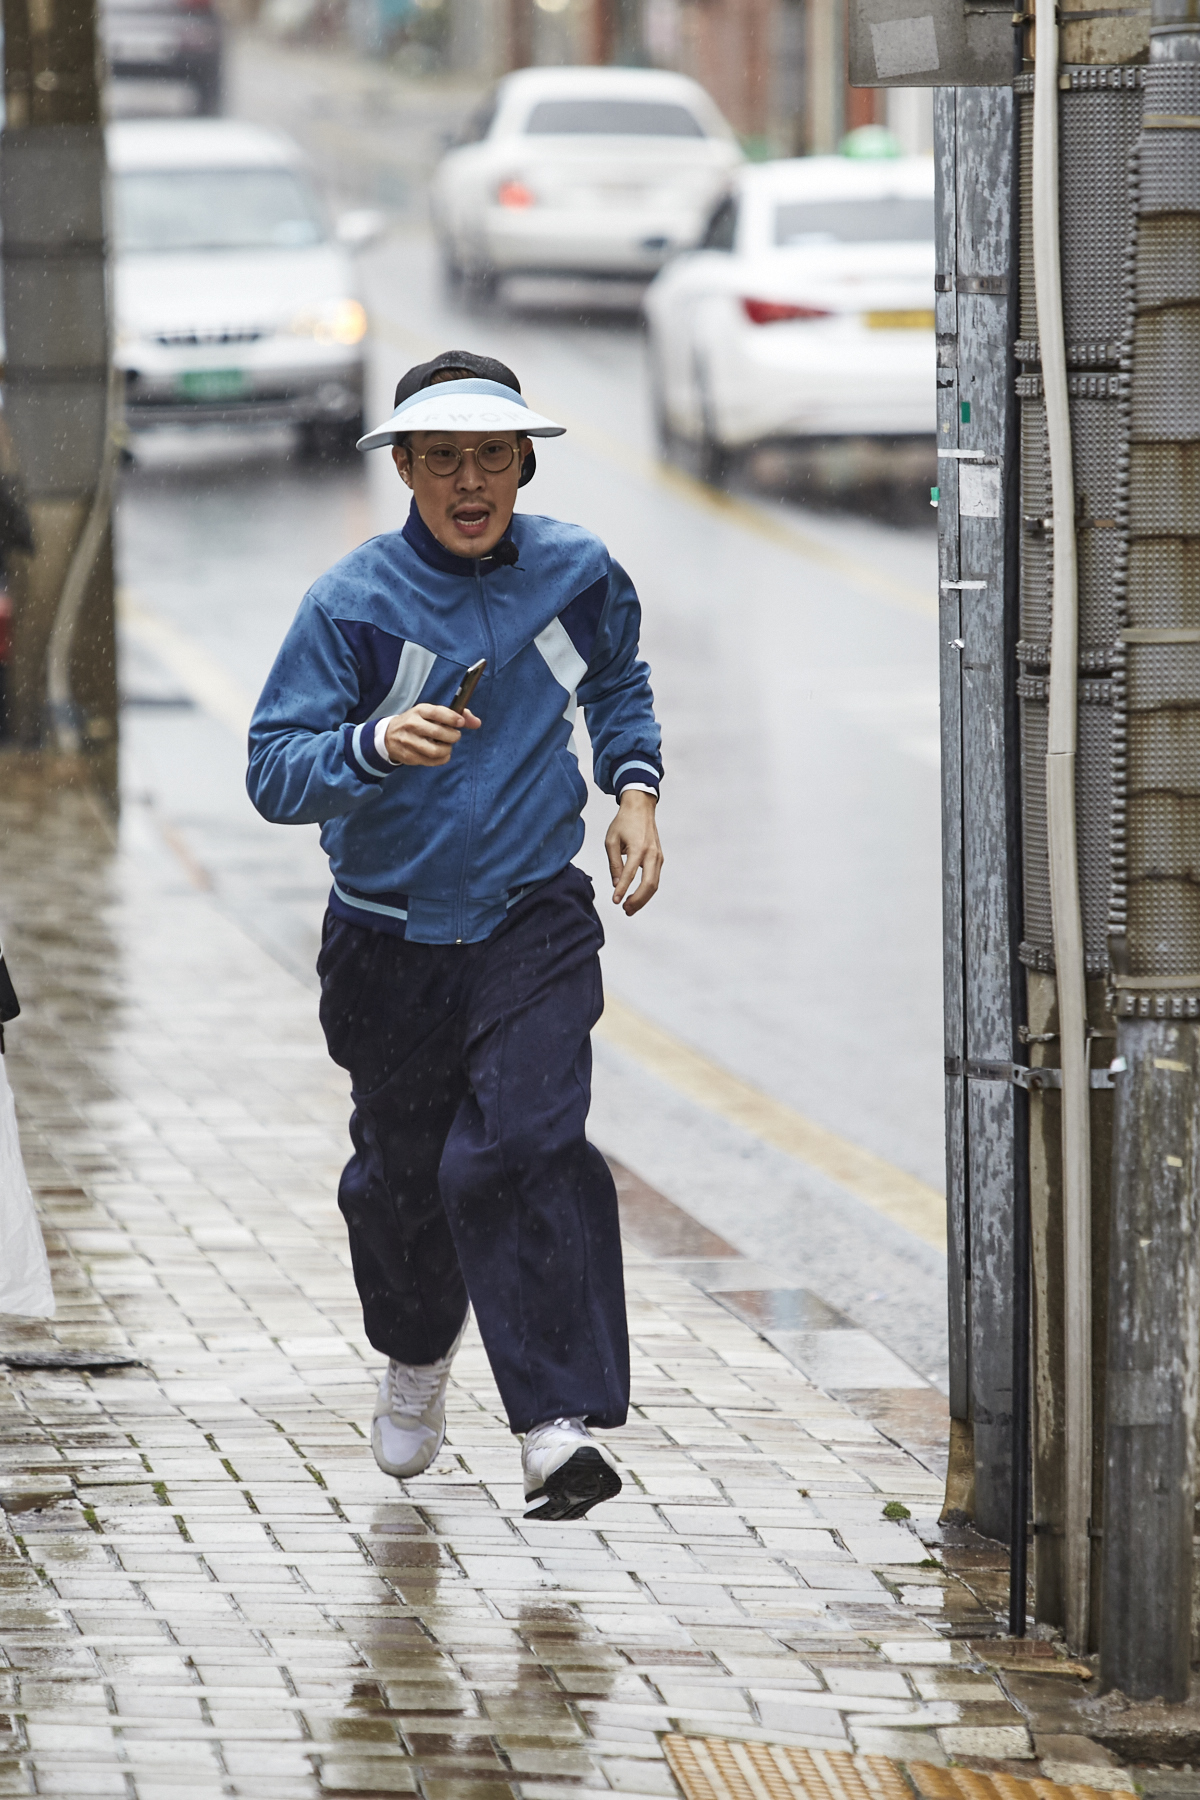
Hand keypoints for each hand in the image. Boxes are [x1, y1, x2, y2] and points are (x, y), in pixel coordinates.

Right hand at [384, 704, 480, 766]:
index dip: (453, 718)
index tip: (460, 723)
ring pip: (436, 750)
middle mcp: (412, 725)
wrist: (389, 735)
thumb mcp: (431, 714)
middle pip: (439, 732)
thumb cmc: (417, 722)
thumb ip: (455, 716)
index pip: (438, 712)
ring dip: (447, 749)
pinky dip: (442, 759)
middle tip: (454, 736)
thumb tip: (477, 723)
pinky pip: (432, 761)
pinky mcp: (409, 756)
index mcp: (419, 711)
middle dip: (453, 736)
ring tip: (447, 746)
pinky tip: (442, 754)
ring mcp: (409, 741)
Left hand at [605, 791, 661, 915]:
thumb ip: (614, 863)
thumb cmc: (624, 822)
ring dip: (643, 898)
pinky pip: (655, 878)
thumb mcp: (611, 841)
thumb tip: (615, 883)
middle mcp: (651, 854)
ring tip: (629, 907)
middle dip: (637, 900)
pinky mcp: (659, 858)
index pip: (630, 874)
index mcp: (638, 848)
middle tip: (625, 910)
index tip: (615, 901)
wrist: (640, 808)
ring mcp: (658, 856)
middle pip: (649, 884)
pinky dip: (647, 890)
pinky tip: (636, 896)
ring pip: (654, 884)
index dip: (622, 889)